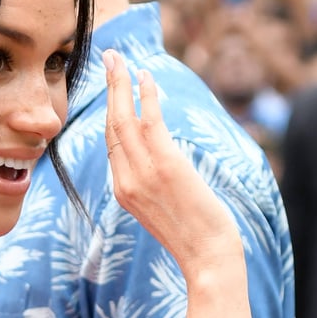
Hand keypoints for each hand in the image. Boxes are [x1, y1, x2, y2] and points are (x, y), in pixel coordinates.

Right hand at [104, 49, 241, 276]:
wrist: (207, 258)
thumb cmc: (195, 237)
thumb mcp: (164, 210)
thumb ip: (153, 185)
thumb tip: (163, 163)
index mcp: (123, 191)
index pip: (111, 144)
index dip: (111, 111)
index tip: (114, 86)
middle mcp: (126, 181)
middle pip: (110, 125)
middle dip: (109, 89)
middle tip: (109, 58)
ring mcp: (143, 173)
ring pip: (123, 119)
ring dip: (120, 84)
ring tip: (119, 58)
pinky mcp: (165, 165)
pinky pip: (150, 122)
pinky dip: (146, 96)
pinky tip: (146, 76)